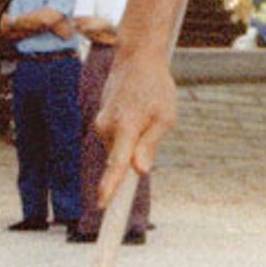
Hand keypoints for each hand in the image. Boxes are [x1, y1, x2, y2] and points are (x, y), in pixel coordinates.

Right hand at [93, 49, 175, 201]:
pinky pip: (115, 141)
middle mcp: (107, 127)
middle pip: (120, 161)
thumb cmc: (155, 87)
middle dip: (136, 158)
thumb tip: (140, 170)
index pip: (116, 164)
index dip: (109, 188)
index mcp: (126, 127)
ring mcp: (100, 125)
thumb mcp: (165, 117)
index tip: (102, 207)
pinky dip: (127, 136)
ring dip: (133, 143)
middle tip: (153, 127)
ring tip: (146, 115)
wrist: (136, 59)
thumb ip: (150, 145)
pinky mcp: (100, 123)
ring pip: (118, 150)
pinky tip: (137, 114)